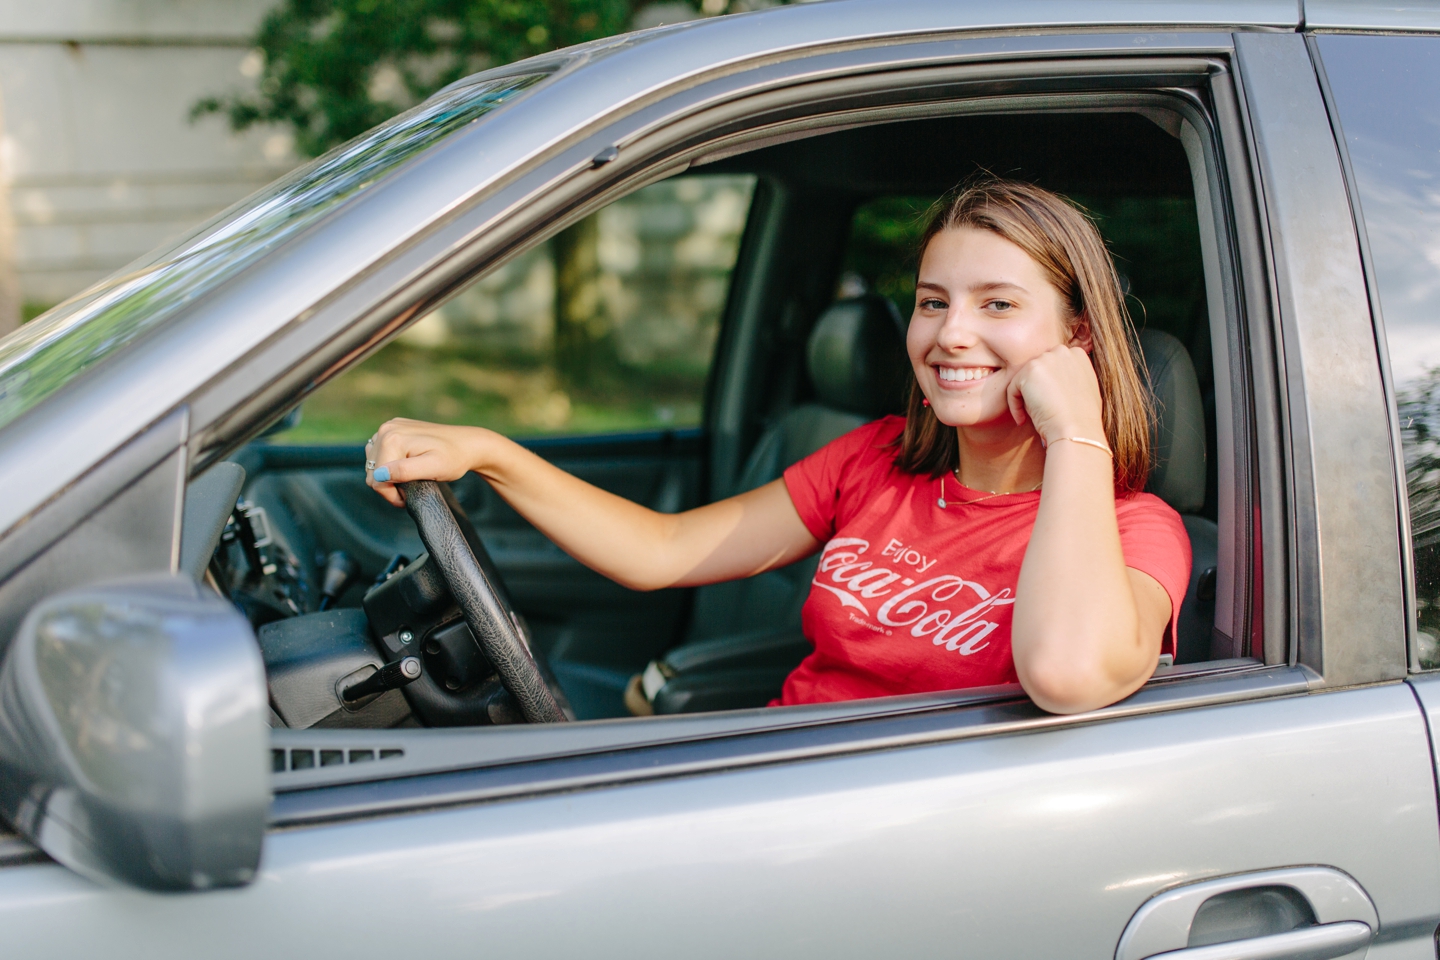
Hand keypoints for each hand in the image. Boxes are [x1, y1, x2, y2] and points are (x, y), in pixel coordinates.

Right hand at [365, 419, 489, 506]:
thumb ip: (405, 471)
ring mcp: (389, 427)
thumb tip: (379, 474)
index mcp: (392, 439)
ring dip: (389, 476)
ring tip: (411, 478)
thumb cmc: (454, 458)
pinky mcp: (393, 429)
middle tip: (413, 488)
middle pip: (373, 472)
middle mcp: (386, 429)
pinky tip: (407, 467)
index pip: (376, 479)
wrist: (468, 444)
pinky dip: (390, 465)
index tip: (409, 497)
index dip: (392, 495)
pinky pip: (380, 454)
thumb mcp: (433, 468)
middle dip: (390, 486)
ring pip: (374, 464)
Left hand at [1005, 345, 1104, 443]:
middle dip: (1035, 390)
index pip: (1053, 366)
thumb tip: (1055, 384)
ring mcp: (1045, 359)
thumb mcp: (1085, 390)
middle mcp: (1062, 351)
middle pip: (1038, 371)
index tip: (1049, 403)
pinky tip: (1022, 420)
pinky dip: (1014, 405)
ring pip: (1024, 379)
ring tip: (1031, 417)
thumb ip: (1071, 378)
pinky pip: (1013, 388)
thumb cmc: (1083, 418)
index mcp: (1077, 355)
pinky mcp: (1029, 370)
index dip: (1048, 386)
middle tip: (1037, 411)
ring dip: (1024, 398)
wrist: (1078, 429)